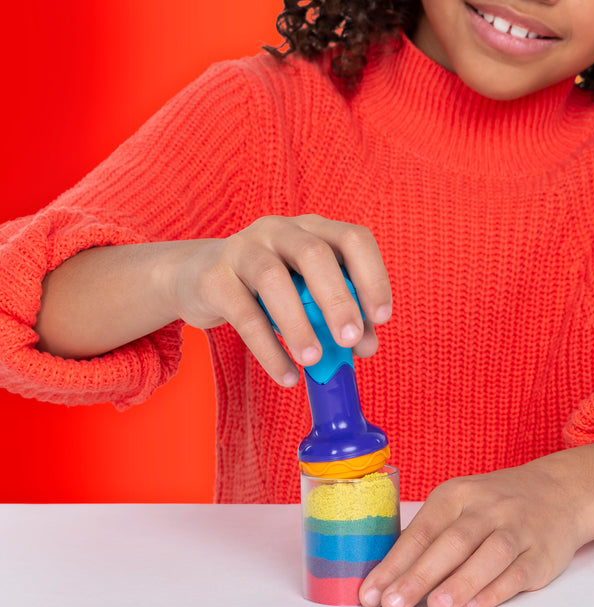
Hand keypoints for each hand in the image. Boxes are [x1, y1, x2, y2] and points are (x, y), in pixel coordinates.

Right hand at [171, 214, 391, 385]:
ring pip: (273, 279)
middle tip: (349, 341)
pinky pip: (244, 315)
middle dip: (338, 300)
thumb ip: (339, 317)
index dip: (372, 276)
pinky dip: (268, 349)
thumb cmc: (268, 290)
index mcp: (313, 230)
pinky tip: (287, 375)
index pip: (353, 240)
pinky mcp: (214, 278)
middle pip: (314, 254)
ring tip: (312, 360)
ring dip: (298, 324)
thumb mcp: (308, 297)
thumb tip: (366, 346)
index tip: (381, 318)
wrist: (199, 279)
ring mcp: (244, 249)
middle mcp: (280, 230)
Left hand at [359, 461, 593, 606]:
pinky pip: (518, 572)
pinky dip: (494, 591)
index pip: (421, 531)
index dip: (395, 564)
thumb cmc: (493, 506)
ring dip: (459, 583)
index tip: (371, 594)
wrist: (559, 492)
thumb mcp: (459, 504)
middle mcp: (487, 508)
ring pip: (488, 555)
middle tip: (393, 606)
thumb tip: (387, 578)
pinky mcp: (542, 553)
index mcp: (456, 495)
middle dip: (419, 576)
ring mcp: (518, 528)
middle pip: (452, 542)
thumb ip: (429, 536)